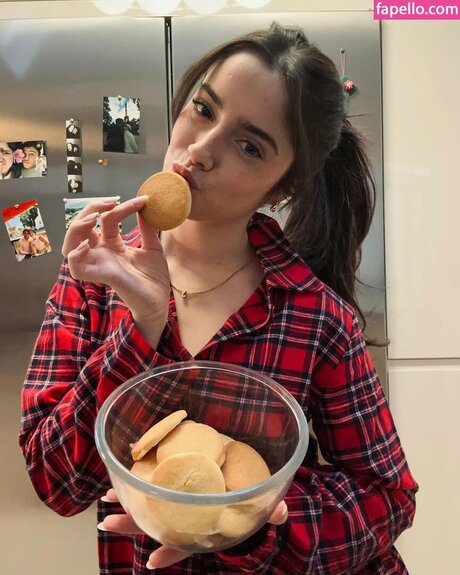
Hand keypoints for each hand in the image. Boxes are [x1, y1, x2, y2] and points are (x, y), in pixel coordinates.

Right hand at [62, 197, 169, 345]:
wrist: (159, 301)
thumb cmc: (153, 278)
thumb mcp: (152, 247)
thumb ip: (147, 228)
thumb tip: (147, 206)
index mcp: (112, 245)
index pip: (107, 219)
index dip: (121, 207)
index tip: (143, 200)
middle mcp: (102, 253)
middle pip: (81, 227)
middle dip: (90, 209)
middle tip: (110, 202)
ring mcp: (100, 265)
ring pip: (70, 245)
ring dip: (76, 228)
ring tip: (93, 219)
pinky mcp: (103, 276)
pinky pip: (77, 268)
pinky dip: (75, 255)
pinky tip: (86, 246)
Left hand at [98, 488, 288, 569]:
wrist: (243, 477)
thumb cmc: (249, 496)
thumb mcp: (261, 504)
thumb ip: (270, 509)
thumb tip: (281, 511)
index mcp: (205, 522)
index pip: (187, 542)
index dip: (171, 553)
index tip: (151, 560)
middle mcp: (187, 513)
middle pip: (157, 523)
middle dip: (132, 524)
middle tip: (108, 524)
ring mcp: (179, 497)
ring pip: (149, 505)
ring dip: (127, 503)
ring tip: (105, 501)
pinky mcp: (176, 477)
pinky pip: (154, 480)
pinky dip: (137, 479)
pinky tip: (122, 475)